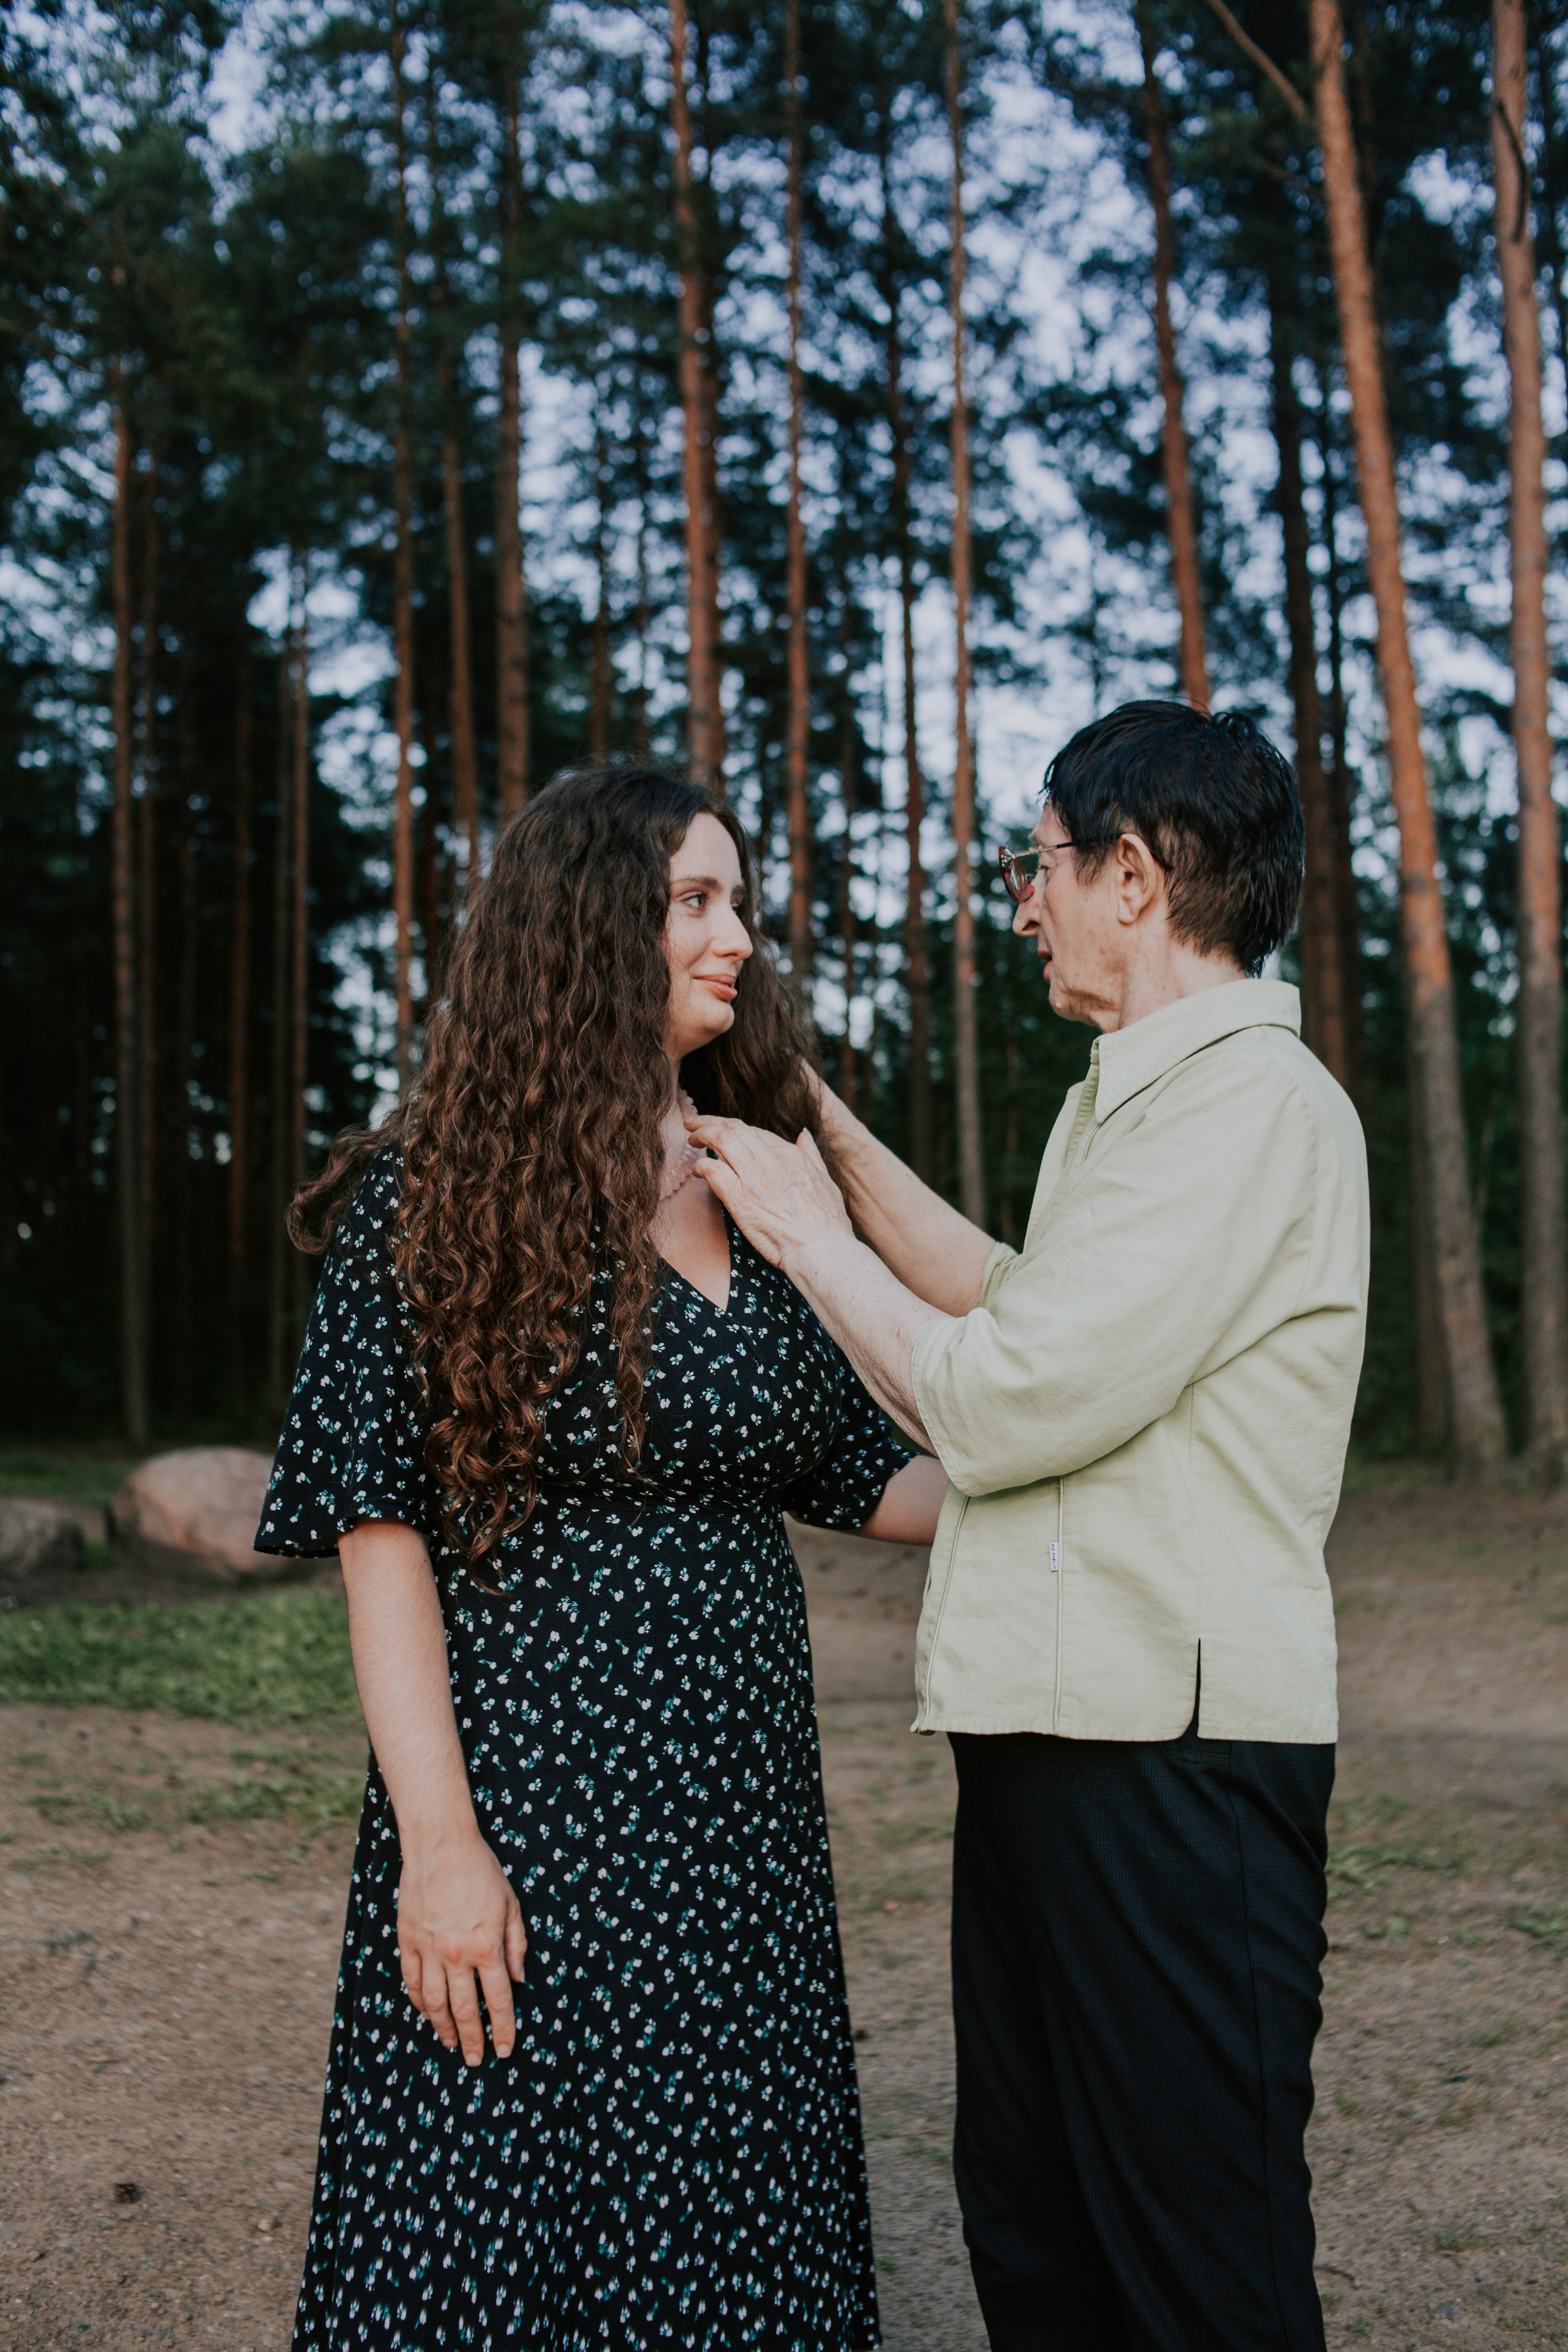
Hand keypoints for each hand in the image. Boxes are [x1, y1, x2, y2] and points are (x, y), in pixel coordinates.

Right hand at [396, 1828, 526, 2065]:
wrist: (440, 1845)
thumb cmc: (480, 1871)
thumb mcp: (511, 1905)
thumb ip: (516, 1945)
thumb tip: (519, 1980)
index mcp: (486, 1947)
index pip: (497, 2001)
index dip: (502, 2029)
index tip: (504, 2049)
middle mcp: (457, 1955)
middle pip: (465, 2011)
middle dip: (473, 2040)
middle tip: (476, 2060)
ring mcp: (429, 1951)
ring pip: (434, 2004)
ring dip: (443, 2029)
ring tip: (451, 2044)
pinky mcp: (408, 1942)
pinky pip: (412, 1983)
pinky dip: (419, 2003)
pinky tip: (426, 2013)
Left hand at [684, 1114, 853, 1273]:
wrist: (821, 1248)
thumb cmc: (828, 1223)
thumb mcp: (826, 1180)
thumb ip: (811, 1155)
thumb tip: (804, 1134)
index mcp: (790, 1154)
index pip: (754, 1131)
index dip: (735, 1128)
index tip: (724, 1131)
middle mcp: (770, 1159)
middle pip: (733, 1128)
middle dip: (709, 1121)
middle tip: (694, 1124)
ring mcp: (754, 1176)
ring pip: (720, 1139)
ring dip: (701, 1135)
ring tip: (691, 1139)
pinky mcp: (739, 1197)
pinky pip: (712, 1169)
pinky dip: (701, 1166)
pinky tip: (697, 1171)